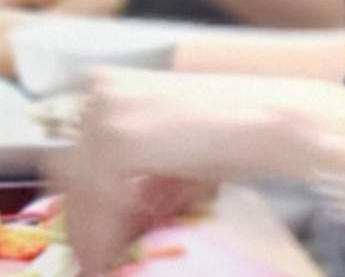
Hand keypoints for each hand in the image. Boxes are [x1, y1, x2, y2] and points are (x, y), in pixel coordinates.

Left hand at [53, 71, 344, 273]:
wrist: (275, 124)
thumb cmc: (234, 137)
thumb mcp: (172, 159)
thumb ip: (137, 185)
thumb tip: (112, 227)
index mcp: (107, 86)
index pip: (74, 157)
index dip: (79, 207)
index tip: (84, 242)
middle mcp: (100, 91)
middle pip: (69, 172)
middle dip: (82, 222)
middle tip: (95, 257)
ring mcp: (108, 112)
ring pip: (78, 190)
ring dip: (91, 232)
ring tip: (104, 262)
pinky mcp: (120, 139)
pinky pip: (98, 202)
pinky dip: (102, 235)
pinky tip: (109, 258)